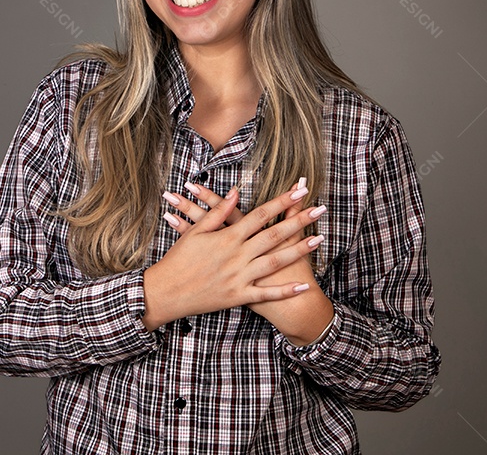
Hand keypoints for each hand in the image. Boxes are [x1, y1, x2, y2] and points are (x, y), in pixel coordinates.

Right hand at [141, 182, 323, 331]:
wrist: (166, 292)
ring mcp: (240, 277)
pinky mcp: (239, 296)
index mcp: (228, 237)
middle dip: (300, 221)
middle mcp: (238, 255)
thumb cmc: (178, 259)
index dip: (282, 202)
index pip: (261, 214)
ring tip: (319, 240)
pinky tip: (303, 285)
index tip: (300, 190)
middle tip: (321, 210)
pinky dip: (286, 291)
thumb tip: (237, 192)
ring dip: (299, 251)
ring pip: (276, 262)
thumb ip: (218, 211)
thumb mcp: (196, 232)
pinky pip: (267, 294)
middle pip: (275, 235)